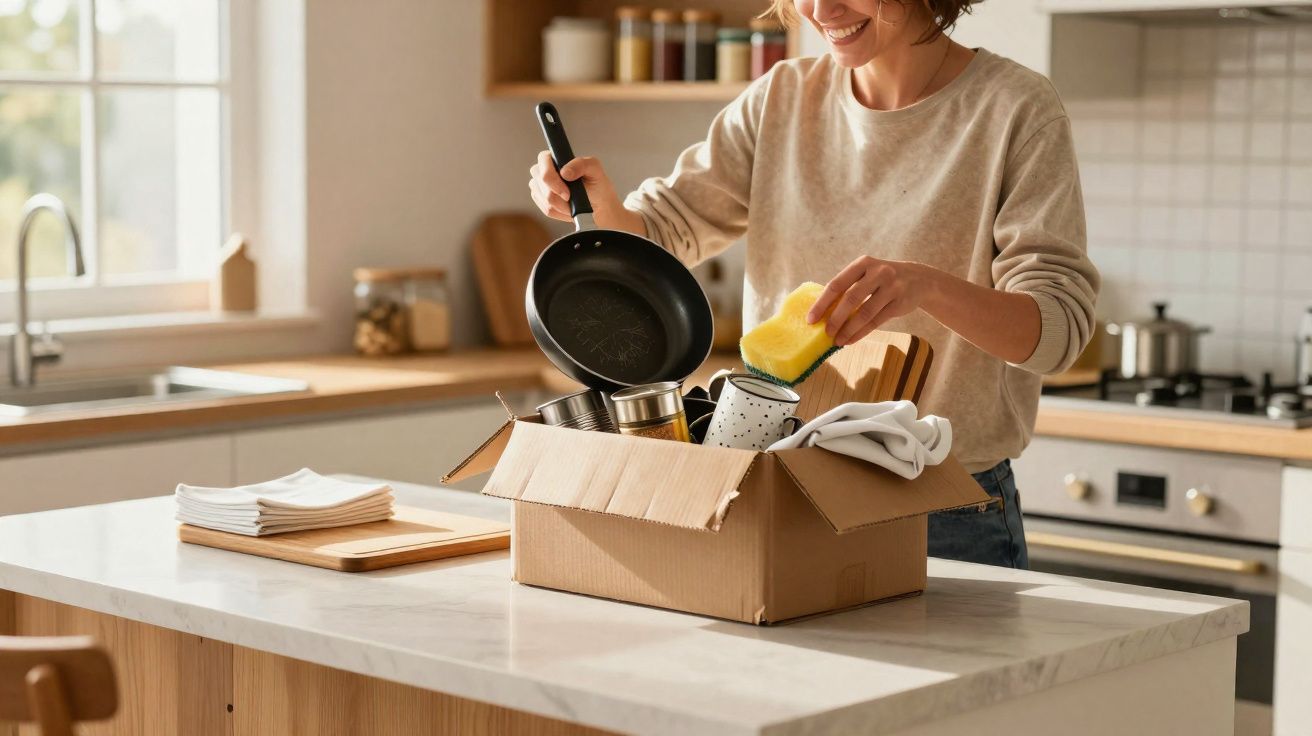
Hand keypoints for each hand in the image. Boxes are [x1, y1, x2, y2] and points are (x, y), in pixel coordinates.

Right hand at [528, 151, 631, 230]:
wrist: (598, 205)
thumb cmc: (596, 184)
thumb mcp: (595, 170)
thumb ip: (582, 164)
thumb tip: (565, 172)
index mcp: (555, 157)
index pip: (544, 161)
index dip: (552, 178)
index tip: (566, 192)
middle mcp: (544, 169)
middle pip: (541, 182)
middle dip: (558, 196)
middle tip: (572, 199)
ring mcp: (540, 185)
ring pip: (545, 199)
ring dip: (562, 206)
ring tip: (574, 204)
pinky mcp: (540, 200)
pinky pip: (546, 209)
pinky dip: (560, 212)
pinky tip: (569, 209)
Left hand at [807, 257, 933, 345]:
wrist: (920, 279)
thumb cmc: (883, 279)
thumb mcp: (867, 274)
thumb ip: (849, 287)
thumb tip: (822, 312)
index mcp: (863, 264)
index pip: (837, 284)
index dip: (822, 303)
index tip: (811, 319)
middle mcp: (878, 272)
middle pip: (851, 298)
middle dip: (835, 318)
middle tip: (825, 333)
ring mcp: (891, 287)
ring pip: (865, 312)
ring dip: (848, 329)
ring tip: (837, 341)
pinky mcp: (900, 302)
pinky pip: (876, 321)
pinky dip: (861, 333)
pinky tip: (851, 340)